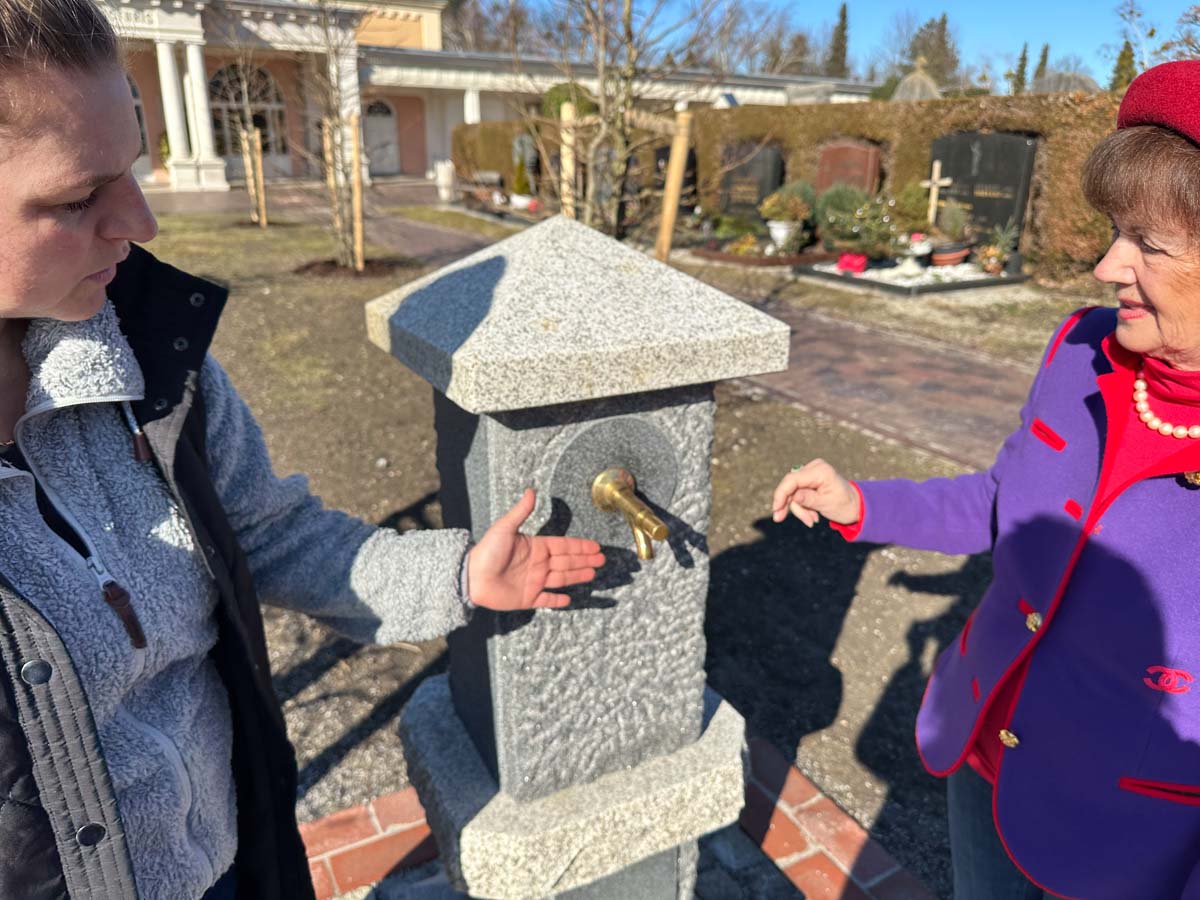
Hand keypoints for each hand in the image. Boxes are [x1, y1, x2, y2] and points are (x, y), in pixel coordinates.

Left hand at [467, 488, 605, 609]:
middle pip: (567, 562)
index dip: (580, 546)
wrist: (471, 577)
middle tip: (602, 560)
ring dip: (577, 576)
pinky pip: (547, 600)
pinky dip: (557, 600)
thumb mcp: (505, 528)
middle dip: (585, 560)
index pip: (563, 546)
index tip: (596, 546)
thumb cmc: (486, 551)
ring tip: (593, 573)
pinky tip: (569, 599)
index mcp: (536, 548)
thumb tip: (531, 490)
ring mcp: (534, 582)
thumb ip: (521, 511)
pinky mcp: (528, 598)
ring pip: (562, 579)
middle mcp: (538, 565)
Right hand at [771, 458, 859, 527]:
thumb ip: (808, 499)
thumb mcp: (827, 504)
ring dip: (799, 509)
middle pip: (790, 486)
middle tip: (780, 519)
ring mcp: (811, 473)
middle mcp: (814, 468)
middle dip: (788, 505)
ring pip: (792, 492)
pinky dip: (802, 507)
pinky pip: (797, 494)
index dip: (781, 494)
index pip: (792, 479)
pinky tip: (812, 516)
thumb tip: (793, 496)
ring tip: (812, 521)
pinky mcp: (809, 481)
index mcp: (820, 471)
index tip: (776, 509)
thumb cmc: (844, 505)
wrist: (856, 507)